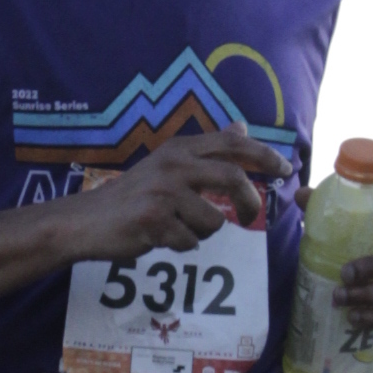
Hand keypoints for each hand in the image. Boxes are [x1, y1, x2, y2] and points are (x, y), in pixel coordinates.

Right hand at [51, 127, 285, 263]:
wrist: (87, 221)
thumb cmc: (132, 194)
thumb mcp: (168, 162)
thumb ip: (206, 148)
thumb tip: (241, 126)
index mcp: (179, 148)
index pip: (232, 145)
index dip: (264, 156)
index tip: (286, 170)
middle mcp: (174, 165)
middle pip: (232, 179)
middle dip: (250, 202)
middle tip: (253, 217)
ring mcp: (164, 193)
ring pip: (213, 221)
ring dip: (204, 232)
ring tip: (182, 229)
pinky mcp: (155, 221)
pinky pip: (189, 242)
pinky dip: (182, 246)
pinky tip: (162, 237)